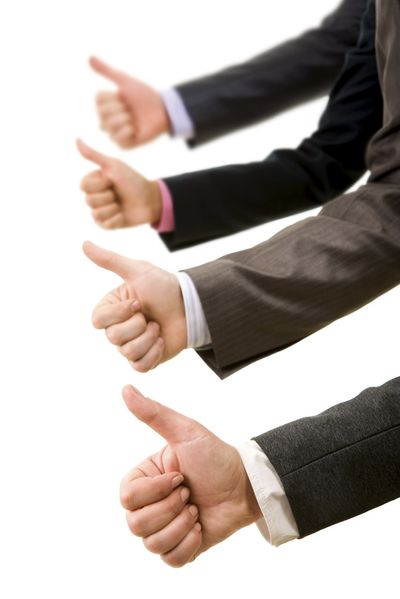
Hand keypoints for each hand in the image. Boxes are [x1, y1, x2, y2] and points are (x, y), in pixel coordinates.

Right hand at [77, 139, 161, 228]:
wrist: (151, 199)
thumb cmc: (133, 181)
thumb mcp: (113, 166)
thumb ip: (93, 155)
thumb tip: (76, 139)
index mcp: (94, 182)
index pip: (84, 186)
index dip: (100, 184)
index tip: (112, 180)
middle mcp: (94, 196)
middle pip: (89, 201)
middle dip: (108, 196)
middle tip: (118, 193)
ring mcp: (100, 211)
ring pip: (96, 214)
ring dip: (113, 208)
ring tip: (121, 204)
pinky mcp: (107, 225)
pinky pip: (105, 225)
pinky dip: (117, 219)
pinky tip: (124, 214)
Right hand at [83, 241, 186, 370]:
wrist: (191, 306)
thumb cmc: (164, 286)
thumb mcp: (137, 271)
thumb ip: (109, 260)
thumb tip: (83, 244)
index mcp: (111, 309)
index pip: (98, 321)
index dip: (119, 313)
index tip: (138, 302)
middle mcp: (117, 328)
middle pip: (113, 338)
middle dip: (138, 325)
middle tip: (151, 315)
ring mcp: (130, 345)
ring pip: (127, 352)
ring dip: (149, 337)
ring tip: (158, 326)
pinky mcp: (145, 359)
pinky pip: (140, 367)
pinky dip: (153, 353)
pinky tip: (162, 340)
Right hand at [90, 56, 169, 147]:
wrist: (162, 110)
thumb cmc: (144, 96)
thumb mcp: (124, 81)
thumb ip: (107, 71)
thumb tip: (89, 57)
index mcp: (105, 105)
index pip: (98, 100)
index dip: (113, 96)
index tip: (125, 97)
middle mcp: (106, 120)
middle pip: (102, 112)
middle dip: (120, 107)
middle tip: (131, 109)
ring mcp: (114, 133)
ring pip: (109, 125)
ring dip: (125, 118)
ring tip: (134, 118)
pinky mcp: (123, 144)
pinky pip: (117, 138)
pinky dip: (128, 130)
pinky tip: (136, 129)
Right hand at [120, 385, 260, 566]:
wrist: (245, 486)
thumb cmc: (215, 456)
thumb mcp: (184, 431)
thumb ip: (152, 413)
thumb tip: (125, 388)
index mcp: (144, 478)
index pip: (127, 498)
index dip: (156, 490)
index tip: (180, 475)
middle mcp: (149, 504)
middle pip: (136, 524)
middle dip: (171, 508)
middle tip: (190, 492)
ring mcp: (163, 527)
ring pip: (151, 544)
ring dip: (182, 525)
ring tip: (197, 509)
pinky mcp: (179, 547)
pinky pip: (170, 559)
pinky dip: (188, 544)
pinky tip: (200, 527)